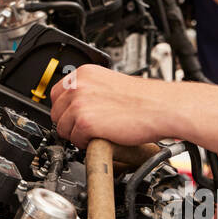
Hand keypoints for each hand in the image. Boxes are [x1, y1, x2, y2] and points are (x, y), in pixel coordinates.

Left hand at [48, 64, 172, 147]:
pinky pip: (75, 140)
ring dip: (77, 136)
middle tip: (86, 129)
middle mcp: (79, 86)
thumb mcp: (110, 83)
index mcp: (84, 74)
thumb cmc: (144, 99)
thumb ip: (91, 90)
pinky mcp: (86, 122)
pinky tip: (102, 138)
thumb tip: (77, 104)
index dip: (65, 110)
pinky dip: (86, 144)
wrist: (162, 107)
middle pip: (56, 113)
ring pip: (63, 129)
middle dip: (69, 124)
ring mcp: (80, 103)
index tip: (72, 117)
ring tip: (97, 134)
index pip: (57, 94)